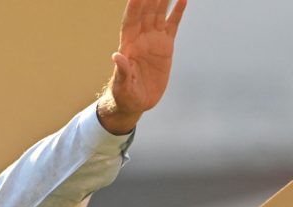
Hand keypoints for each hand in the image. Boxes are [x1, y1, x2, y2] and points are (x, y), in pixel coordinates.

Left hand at [98, 0, 186, 134]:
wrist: (136, 102)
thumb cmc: (124, 95)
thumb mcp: (122, 86)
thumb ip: (121, 71)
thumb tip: (117, 56)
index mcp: (128, 45)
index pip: (130, 21)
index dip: (134, 6)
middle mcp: (140, 39)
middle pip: (146, 12)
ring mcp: (153, 41)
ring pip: (158, 14)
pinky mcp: (165, 47)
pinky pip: (172, 25)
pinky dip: (177, 13)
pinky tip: (182, 0)